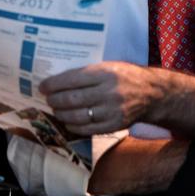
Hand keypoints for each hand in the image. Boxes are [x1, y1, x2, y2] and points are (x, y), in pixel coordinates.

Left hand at [39, 61, 156, 134]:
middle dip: (55, 100)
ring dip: (62, 114)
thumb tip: (58, 80)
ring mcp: (112, 110)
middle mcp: (108, 92)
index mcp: (105, 73)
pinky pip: (88, 129)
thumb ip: (87, 72)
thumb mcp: (108, 66)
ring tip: (56, 110)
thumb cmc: (125, 76)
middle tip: (48, 99)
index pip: (72, 79)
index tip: (42, 86)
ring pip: (78, 116)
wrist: (151, 93)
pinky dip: (74, 126)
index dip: (54, 84)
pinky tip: (68, 122)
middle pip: (72, 99)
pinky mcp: (114, 125)